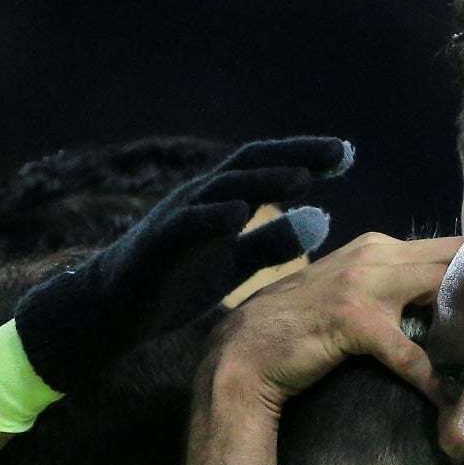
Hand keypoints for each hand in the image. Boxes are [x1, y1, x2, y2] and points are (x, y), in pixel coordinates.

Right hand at [13, 135, 350, 391]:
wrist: (116, 311)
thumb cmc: (176, 281)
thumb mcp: (235, 263)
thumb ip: (273, 242)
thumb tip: (322, 219)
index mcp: (222, 201)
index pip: (270, 167)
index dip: (306, 157)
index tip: (347, 156)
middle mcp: (201, 198)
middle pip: (252, 164)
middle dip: (296, 155)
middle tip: (339, 152)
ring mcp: (177, 217)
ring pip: (223, 188)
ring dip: (263, 181)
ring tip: (302, 178)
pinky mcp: (157, 244)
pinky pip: (185, 225)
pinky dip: (212, 217)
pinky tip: (240, 213)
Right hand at [211, 231, 462, 412]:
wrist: (245, 351)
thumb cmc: (301, 328)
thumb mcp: (351, 291)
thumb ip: (391, 286)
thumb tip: (439, 301)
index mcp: (378, 245)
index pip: (446, 245)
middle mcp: (375, 254)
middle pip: (453, 260)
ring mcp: (364, 284)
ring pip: (439, 293)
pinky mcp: (355, 320)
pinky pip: (408, 352)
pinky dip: (431, 377)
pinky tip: (447, 397)